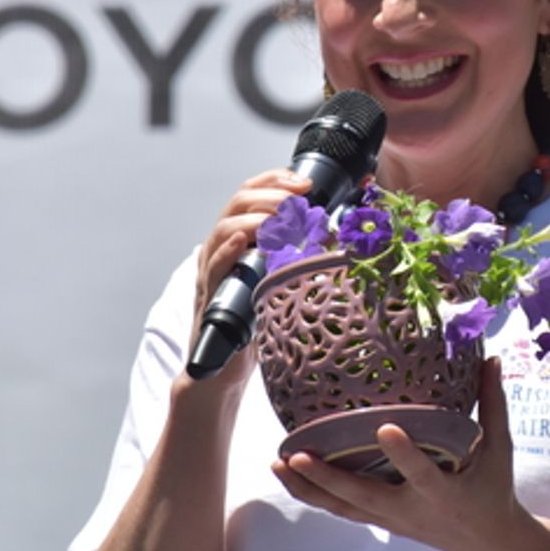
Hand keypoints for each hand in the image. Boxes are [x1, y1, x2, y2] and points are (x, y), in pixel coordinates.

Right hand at [181, 169, 311, 392]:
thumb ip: (303, 255)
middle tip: (299, 194)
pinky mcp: (209, 296)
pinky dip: (228, 249)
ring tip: (281, 214)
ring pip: (224, 227)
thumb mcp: (284, 281)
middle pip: (238, 201)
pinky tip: (244, 241)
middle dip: (271, 191)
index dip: (276, 179)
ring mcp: (213, 270)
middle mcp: (223, 247)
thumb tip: (340, 236)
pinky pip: (214, 266)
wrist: (225, 370)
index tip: (306, 182)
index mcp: (240, 238)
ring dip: (255, 215)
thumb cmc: (258, 324)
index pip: (252, 193)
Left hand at [271, 357, 541, 550]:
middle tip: (297, 455)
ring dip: (308, 487)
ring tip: (278, 463)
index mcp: (444, 491)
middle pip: (364, 496)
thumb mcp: (499, 449)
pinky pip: (341, 510)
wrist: (486, 543)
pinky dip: (312, 494)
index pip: (422, 473)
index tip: (384, 428)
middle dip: (329, 478)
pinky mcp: (380, 521)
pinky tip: (287, 475)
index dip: (403, 454)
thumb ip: (492, 404)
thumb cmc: (493, 488)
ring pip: (344, 507)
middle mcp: (411, 509)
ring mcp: (391, 518)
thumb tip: (491, 358)